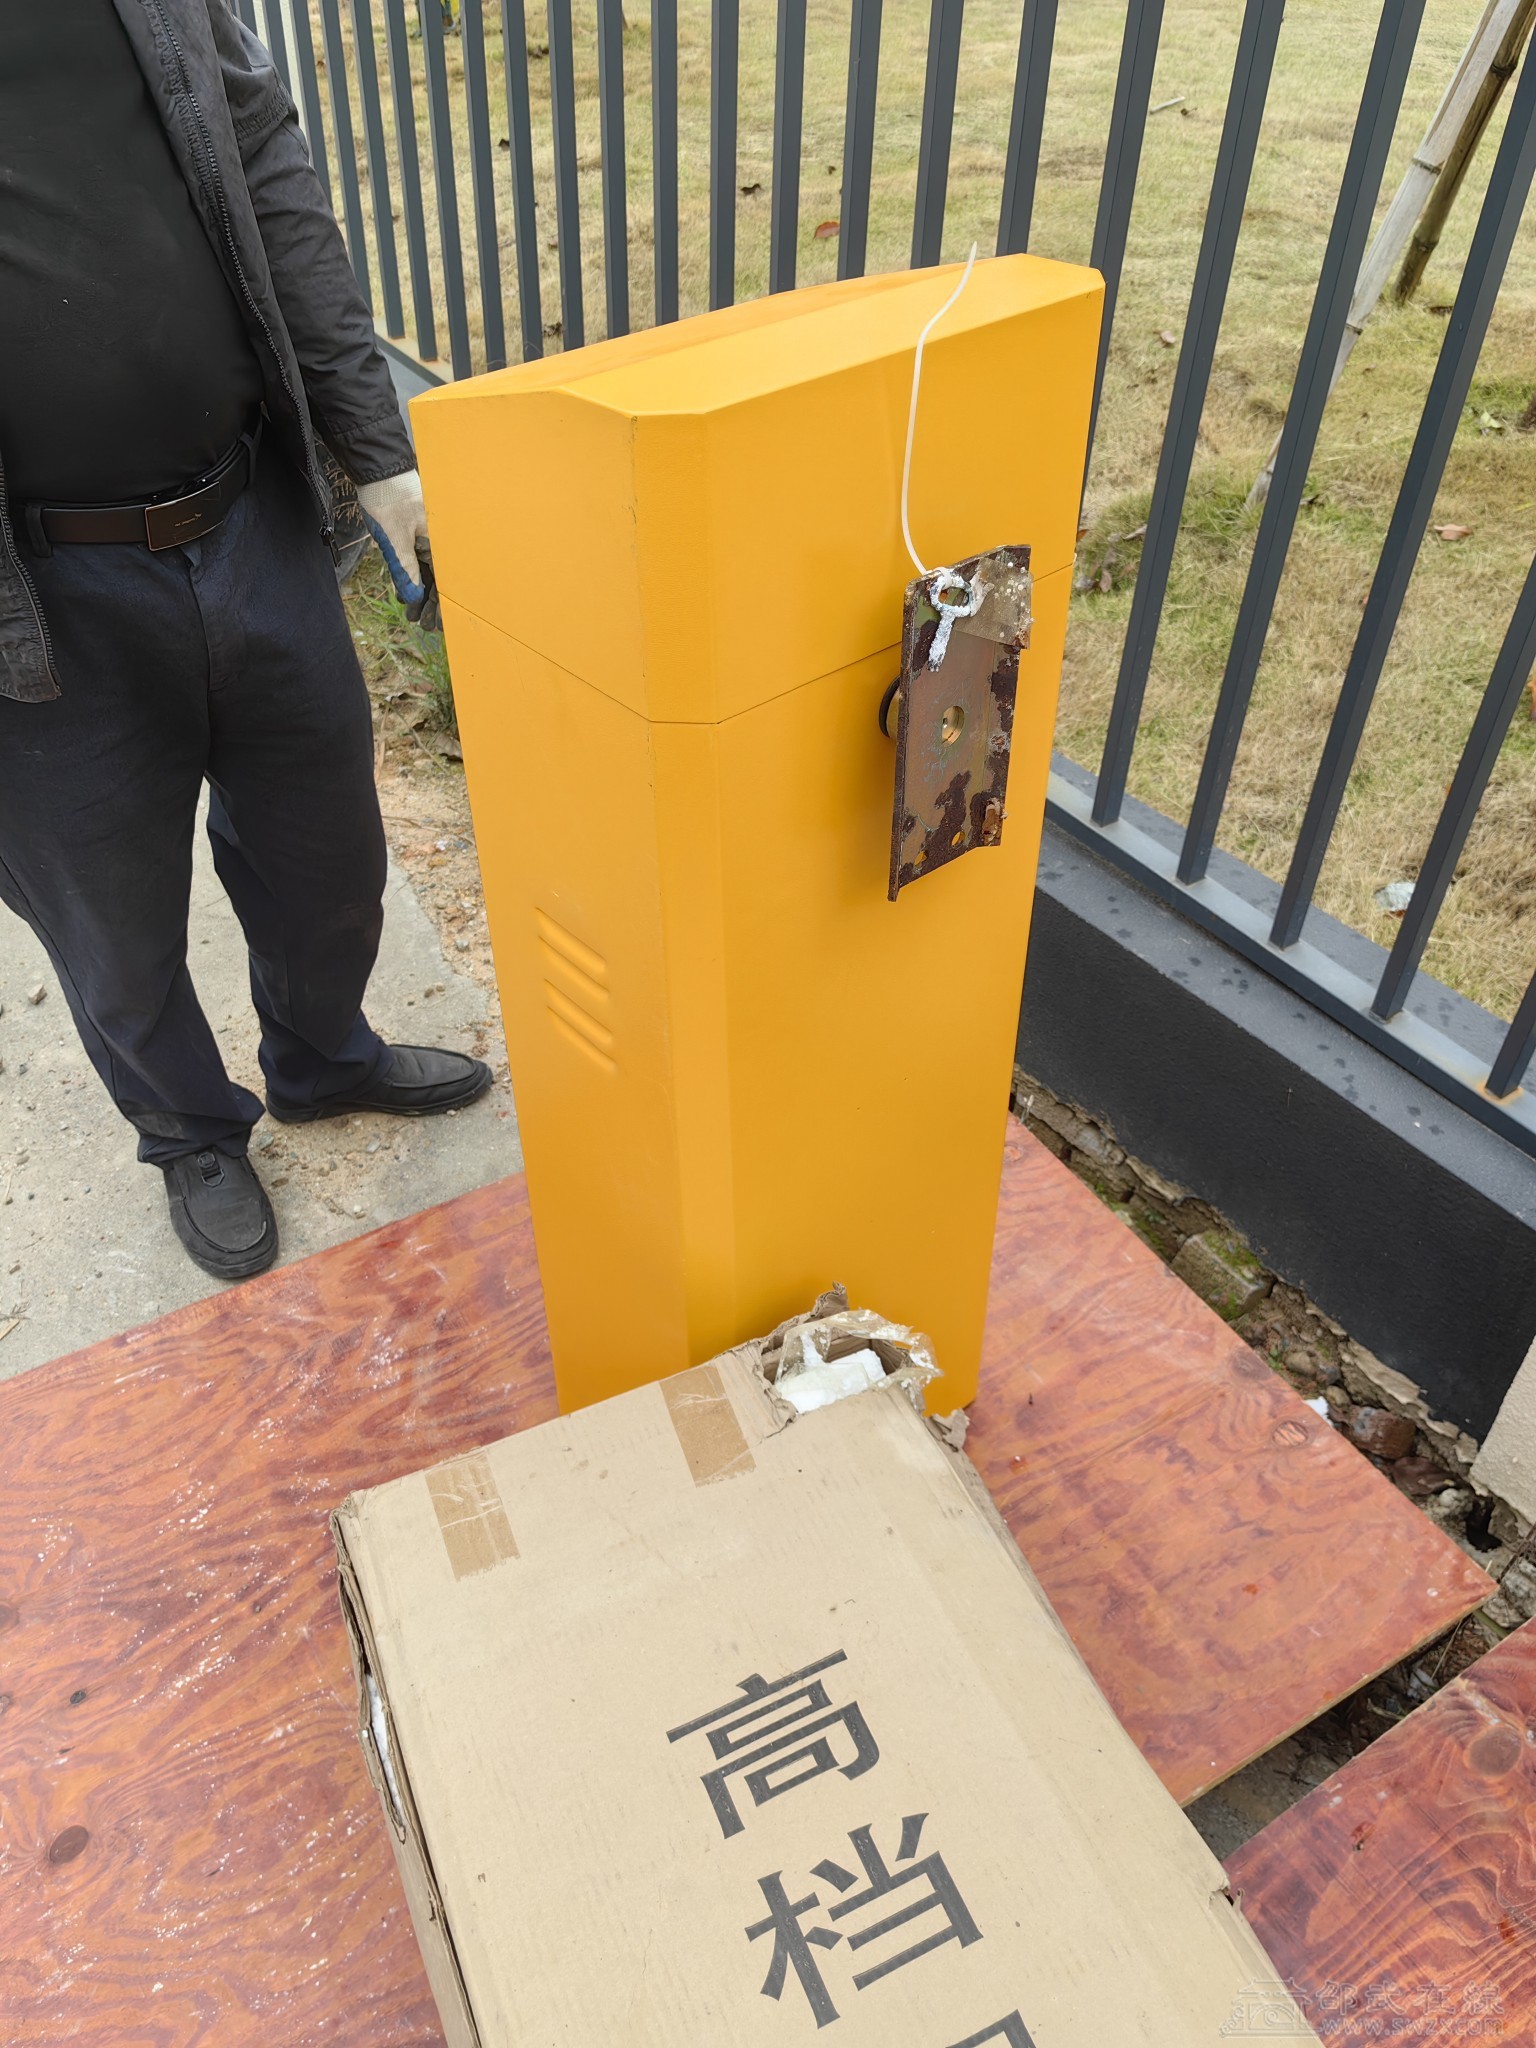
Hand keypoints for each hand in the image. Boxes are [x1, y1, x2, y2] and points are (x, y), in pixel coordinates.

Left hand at [356, 468, 436, 625]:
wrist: (377, 468)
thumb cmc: (387, 498)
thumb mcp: (394, 540)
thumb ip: (405, 571)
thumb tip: (414, 598)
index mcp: (441, 541)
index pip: (446, 581)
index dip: (442, 605)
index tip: (437, 624)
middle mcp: (440, 539)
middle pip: (441, 578)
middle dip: (431, 602)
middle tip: (422, 624)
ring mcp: (430, 536)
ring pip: (430, 570)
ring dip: (421, 591)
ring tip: (411, 612)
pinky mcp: (419, 531)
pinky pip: (422, 558)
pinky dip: (415, 574)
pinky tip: (406, 590)